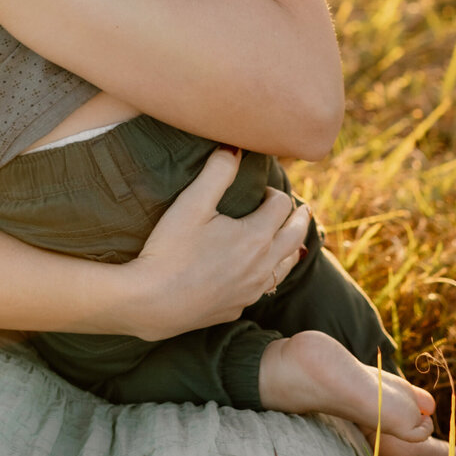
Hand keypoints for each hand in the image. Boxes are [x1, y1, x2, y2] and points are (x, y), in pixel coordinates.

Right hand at [114, 147, 310, 340]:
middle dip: (299, 220)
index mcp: (256, 236)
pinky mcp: (237, 307)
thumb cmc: (170, 250)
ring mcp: (251, 290)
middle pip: (295, 238)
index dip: (275, 193)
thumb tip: (234, 147)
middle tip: (303, 210)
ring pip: (285, 267)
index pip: (281, 206)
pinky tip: (260, 273)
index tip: (264, 190)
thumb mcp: (191, 203)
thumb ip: (217, 172)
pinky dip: (270, 275)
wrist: (152, 302)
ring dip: (293, 249)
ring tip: (294, 241)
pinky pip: (263, 289)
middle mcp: (262, 265)